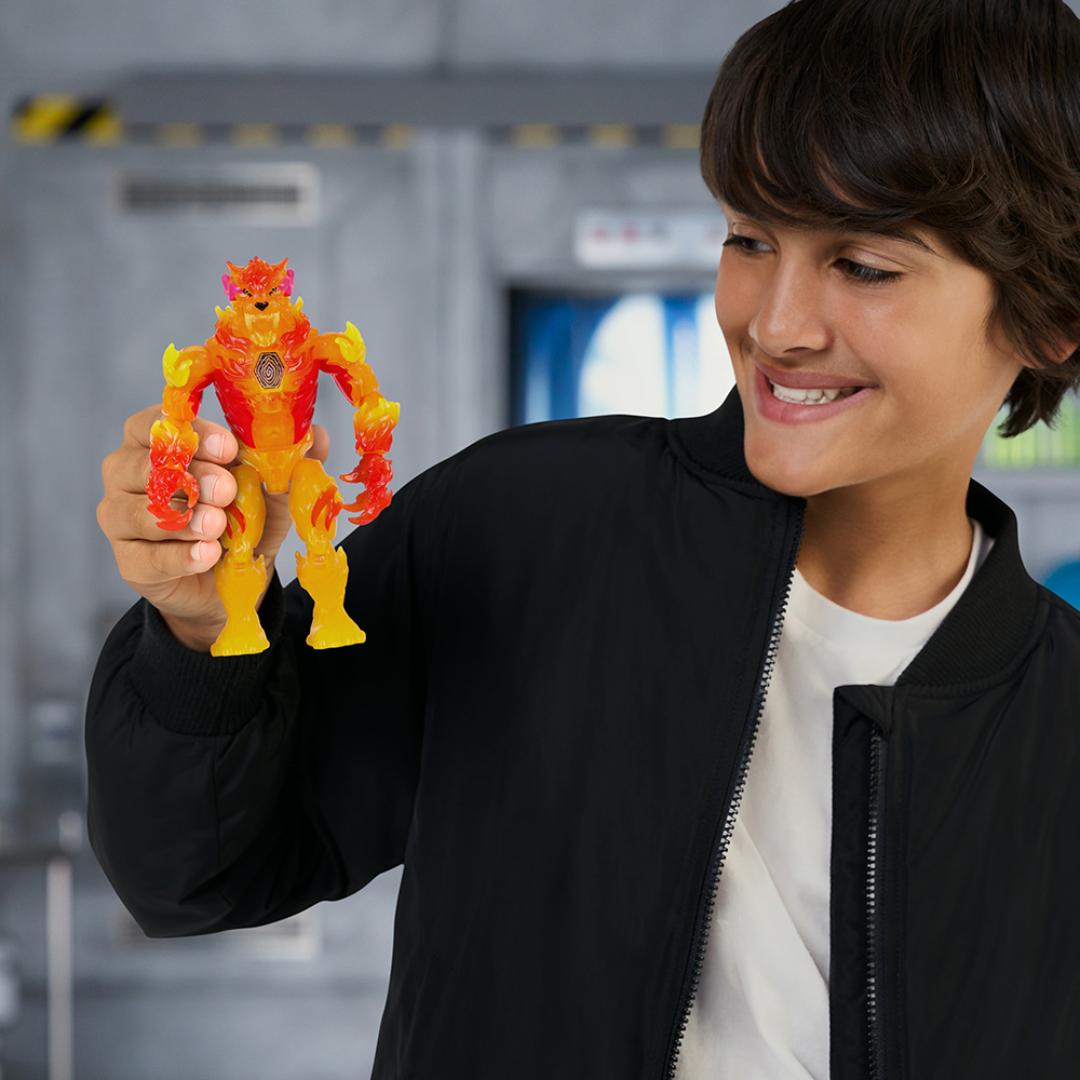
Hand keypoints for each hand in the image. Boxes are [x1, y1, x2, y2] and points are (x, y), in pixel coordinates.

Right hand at [96, 404, 329, 646]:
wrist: (228, 584)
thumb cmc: (241, 522)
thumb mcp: (270, 494)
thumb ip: (286, 466)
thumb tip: (318, 434)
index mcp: (156, 442)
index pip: (158, 424)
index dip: (192, 432)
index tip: (228, 447)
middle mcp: (126, 473)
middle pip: (145, 465)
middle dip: (190, 476)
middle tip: (227, 489)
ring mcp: (119, 519)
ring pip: (139, 511)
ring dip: (186, 518)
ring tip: (218, 526)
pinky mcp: (130, 562)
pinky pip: (148, 557)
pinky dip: (181, 555)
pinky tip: (208, 554)